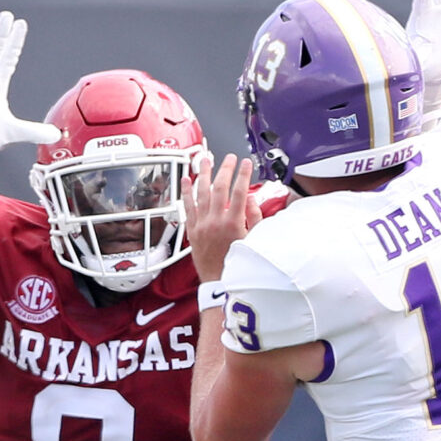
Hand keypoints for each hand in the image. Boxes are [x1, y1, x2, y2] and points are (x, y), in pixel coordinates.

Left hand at [184, 154, 261, 283]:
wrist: (219, 283)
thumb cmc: (237, 264)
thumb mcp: (253, 241)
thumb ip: (253, 218)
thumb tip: (249, 199)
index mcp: (233, 224)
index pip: (240, 192)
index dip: (244, 175)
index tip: (247, 163)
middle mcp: (215, 221)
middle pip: (220, 188)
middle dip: (226, 169)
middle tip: (230, 158)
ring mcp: (202, 224)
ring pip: (201, 193)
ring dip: (204, 173)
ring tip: (205, 159)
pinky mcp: (192, 229)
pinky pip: (187, 206)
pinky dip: (187, 192)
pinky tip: (186, 179)